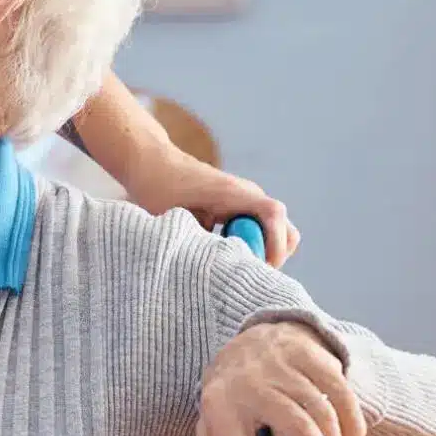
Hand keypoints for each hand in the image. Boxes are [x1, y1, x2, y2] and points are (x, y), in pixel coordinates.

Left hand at [123, 148, 299, 265]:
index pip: (274, 215)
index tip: (261, 269)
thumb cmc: (159, 186)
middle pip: (284, 228)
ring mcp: (244, 201)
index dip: (275, 245)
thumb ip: (200, 241)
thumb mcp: (175, 217)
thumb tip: (220, 268)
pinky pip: (257, 230)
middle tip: (246, 273)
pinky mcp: (236, 208)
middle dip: (274, 255)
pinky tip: (224, 256)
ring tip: (234, 266)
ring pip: (272, 231)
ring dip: (261, 251)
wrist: (151, 161)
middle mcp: (247, 196)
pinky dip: (250, 246)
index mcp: (234, 193)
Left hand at [194, 320, 364, 435]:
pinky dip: (351, 427)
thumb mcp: (214, 432)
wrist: (252, 341)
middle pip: (294, 428)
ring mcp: (282, 366)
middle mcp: (250, 384)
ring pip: (322, 413)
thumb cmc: (233, 400)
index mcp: (219, 407)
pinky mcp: (311, 354)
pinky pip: (342, 395)